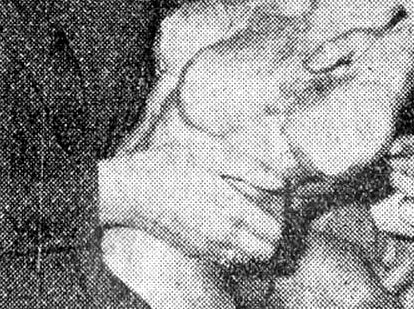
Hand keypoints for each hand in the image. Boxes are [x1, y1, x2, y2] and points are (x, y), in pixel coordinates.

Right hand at [109, 126, 284, 266]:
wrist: (131, 191)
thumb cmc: (170, 166)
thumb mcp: (211, 154)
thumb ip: (250, 169)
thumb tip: (280, 181)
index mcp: (231, 208)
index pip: (273, 231)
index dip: (282, 220)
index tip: (281, 206)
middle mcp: (222, 234)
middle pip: (264, 252)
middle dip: (271, 236)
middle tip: (268, 215)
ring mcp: (207, 247)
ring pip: (247, 259)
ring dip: (253, 244)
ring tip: (248, 221)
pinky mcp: (195, 252)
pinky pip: (226, 259)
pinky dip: (234, 248)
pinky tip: (226, 226)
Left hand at [385, 97, 413, 236]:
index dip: (399, 145)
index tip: (393, 146)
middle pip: (406, 165)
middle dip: (395, 162)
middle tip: (390, 161)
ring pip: (406, 187)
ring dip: (398, 181)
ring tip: (398, 176)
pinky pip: (413, 212)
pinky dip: (406, 206)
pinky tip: (410, 200)